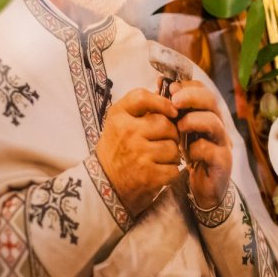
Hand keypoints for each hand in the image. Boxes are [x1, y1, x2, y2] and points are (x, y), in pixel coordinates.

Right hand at [96, 88, 181, 215]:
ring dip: (172, 155)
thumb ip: (141, 108)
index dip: (162, 102)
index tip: (172, 111)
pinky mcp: (148, 175)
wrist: (104, 186)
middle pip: (166, 124)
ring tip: (159, 158)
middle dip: (171, 134)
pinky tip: (159, 172)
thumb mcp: (119, 124)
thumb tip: (167, 90)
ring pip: (173, 147)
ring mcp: (138, 155)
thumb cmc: (117, 151)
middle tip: (163, 142)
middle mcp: (127, 133)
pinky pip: (174, 168)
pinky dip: (170, 171)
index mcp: (118, 117)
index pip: (142, 97)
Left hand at [169, 79, 231, 209]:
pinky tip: (187, 155)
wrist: (202, 189)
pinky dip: (197, 149)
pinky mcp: (223, 162)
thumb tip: (159, 84)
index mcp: (207, 115)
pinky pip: (211, 150)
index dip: (188, 86)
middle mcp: (218, 125)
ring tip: (179, 127)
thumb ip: (172, 111)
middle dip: (192, 97)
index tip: (170, 88)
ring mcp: (222, 143)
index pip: (203, 90)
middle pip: (212, 101)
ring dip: (194, 121)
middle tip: (174, 101)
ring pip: (214, 123)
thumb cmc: (190, 156)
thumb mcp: (179, 131)